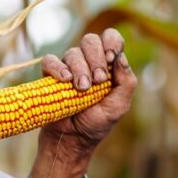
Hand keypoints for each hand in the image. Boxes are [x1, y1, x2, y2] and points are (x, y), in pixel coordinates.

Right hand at [28, 29, 136, 177]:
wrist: (72, 140)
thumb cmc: (97, 123)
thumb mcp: (119, 106)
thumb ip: (127, 82)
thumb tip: (121, 57)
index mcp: (108, 65)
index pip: (111, 38)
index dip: (111, 42)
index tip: (110, 59)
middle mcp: (88, 62)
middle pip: (91, 40)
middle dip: (96, 58)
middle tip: (98, 81)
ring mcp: (69, 68)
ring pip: (73, 52)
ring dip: (80, 69)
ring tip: (82, 89)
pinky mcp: (51, 76)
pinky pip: (50, 61)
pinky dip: (58, 68)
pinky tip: (65, 81)